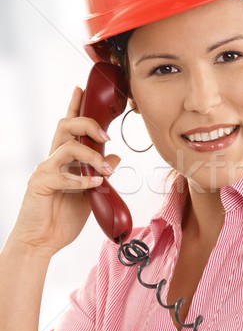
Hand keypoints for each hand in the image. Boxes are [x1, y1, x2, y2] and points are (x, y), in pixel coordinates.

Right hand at [8, 87, 120, 257]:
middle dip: (87, 123)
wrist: (41, 242)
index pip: (68, 127)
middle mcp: (53, 160)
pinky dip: (83, 179)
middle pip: (65, 126)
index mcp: (64, 160)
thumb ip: (99, 174)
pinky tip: (95, 184)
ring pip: (67, 146)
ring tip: (106, 170)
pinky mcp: (41, 184)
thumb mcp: (89, 193)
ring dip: (91, 155)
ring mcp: (45, 170)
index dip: (74, 106)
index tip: (81, 88)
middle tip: (106, 136)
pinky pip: (63, 174)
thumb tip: (114, 156)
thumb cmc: (62, 218)